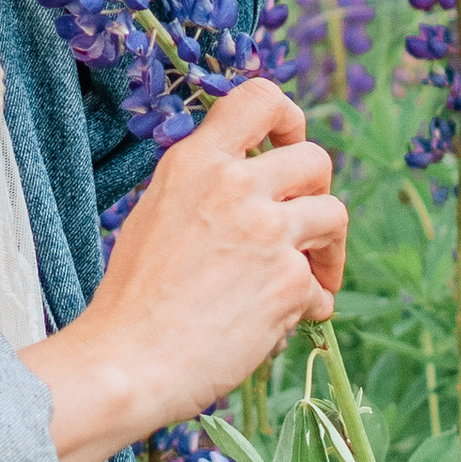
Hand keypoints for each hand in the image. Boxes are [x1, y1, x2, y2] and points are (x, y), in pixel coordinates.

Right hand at [20, 82, 348, 461]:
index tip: (288, 146)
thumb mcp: (157, 214)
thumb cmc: (132, 299)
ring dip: (328, 249)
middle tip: (306, 225)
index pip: (260, 98)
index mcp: (195, 162)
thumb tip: (259, 188)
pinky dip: (308, 306)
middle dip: (318, 192)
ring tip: (313, 278)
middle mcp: (234, 185)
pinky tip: (279, 325)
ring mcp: (267, 231)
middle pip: (315, 159)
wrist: (127, 362)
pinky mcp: (289, 282)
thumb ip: (207, 189)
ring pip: (333, 215)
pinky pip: (319, 286)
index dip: (289, 117)